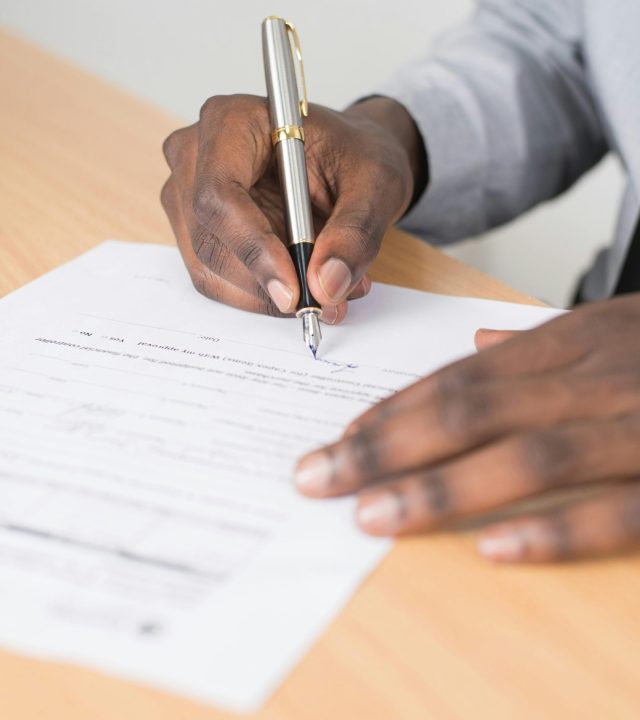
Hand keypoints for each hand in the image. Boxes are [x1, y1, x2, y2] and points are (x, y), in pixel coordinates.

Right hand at [161, 95, 425, 321]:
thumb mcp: (376, 184)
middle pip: (210, 240)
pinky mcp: (197, 232)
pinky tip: (303, 285)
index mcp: (232, 122)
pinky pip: (217, 281)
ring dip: (267, 295)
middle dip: (266, 283)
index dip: (253, 248)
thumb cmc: (355, 156)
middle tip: (324, 302)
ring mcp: (188, 197)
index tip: (293, 291)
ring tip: (327, 291)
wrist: (346, 161)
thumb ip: (355, 233)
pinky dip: (261, 296)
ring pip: (210, 269)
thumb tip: (326, 285)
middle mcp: (196, 157)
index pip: (220, 194)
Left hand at [294, 295, 639, 562]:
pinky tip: (489, 549)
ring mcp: (638, 428)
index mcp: (576, 340)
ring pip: (529, 457)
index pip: (465, 377)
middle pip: (473, 412)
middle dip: (385, 448)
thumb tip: (480, 343)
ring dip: (441, 489)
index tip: (339, 439)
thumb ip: (544, 340)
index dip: (396, 410)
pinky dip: (553, 532)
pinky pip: (616, 513)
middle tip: (318, 477)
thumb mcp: (616, 325)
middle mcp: (596, 379)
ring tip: (371, 516)